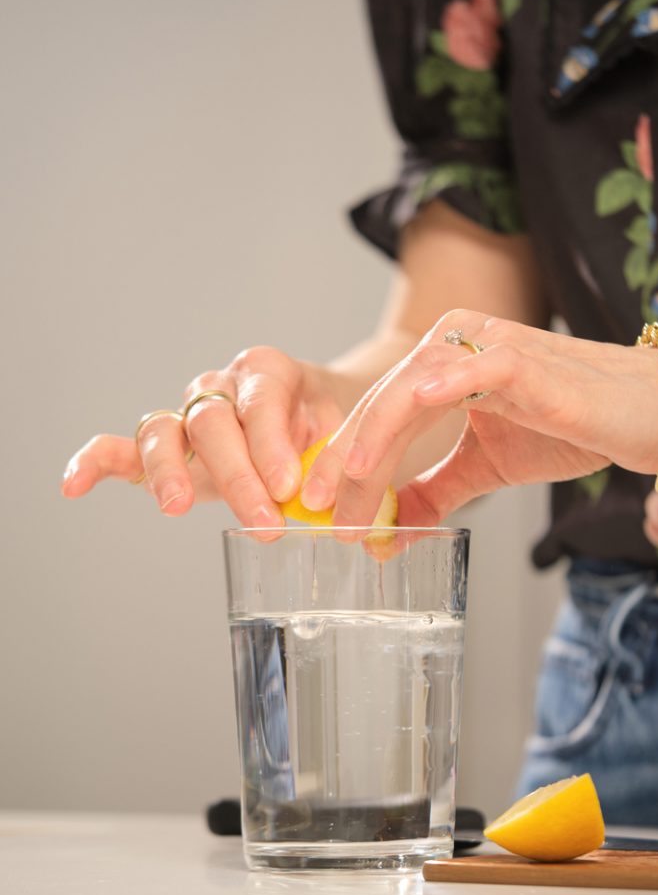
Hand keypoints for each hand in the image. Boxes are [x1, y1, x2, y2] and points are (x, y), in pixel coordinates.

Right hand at [60, 347, 344, 528]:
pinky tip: (74, 486)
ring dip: (168, 471)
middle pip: (211, 422)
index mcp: (267, 372)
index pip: (260, 401)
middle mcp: (219, 387)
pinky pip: (122, 449)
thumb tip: (322, 505)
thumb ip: (333, 464)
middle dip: (236, 475)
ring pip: (163, 431)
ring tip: (176, 506)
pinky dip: (96, 463)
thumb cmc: (331, 426)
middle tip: (264, 522)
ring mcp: (187, 415)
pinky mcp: (168, 447)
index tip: (288, 486)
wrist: (321, 415)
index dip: (271, 444)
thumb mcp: (346, 435)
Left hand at [299, 310, 657, 527]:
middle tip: (322, 509)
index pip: (380, 416)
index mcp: (443, 366)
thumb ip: (436, 492)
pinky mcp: (527, 361)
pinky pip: (477, 368)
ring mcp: (491, 347)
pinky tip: (416, 407)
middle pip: (385, 402)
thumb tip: (390, 532)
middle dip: (348, 459)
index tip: (321, 511)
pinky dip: (444, 385)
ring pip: (414, 387)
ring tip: (352, 484)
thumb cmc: (570, 428)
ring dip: (379, 437)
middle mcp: (457, 345)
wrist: (647, 415)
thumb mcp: (485, 468)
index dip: (346, 462)